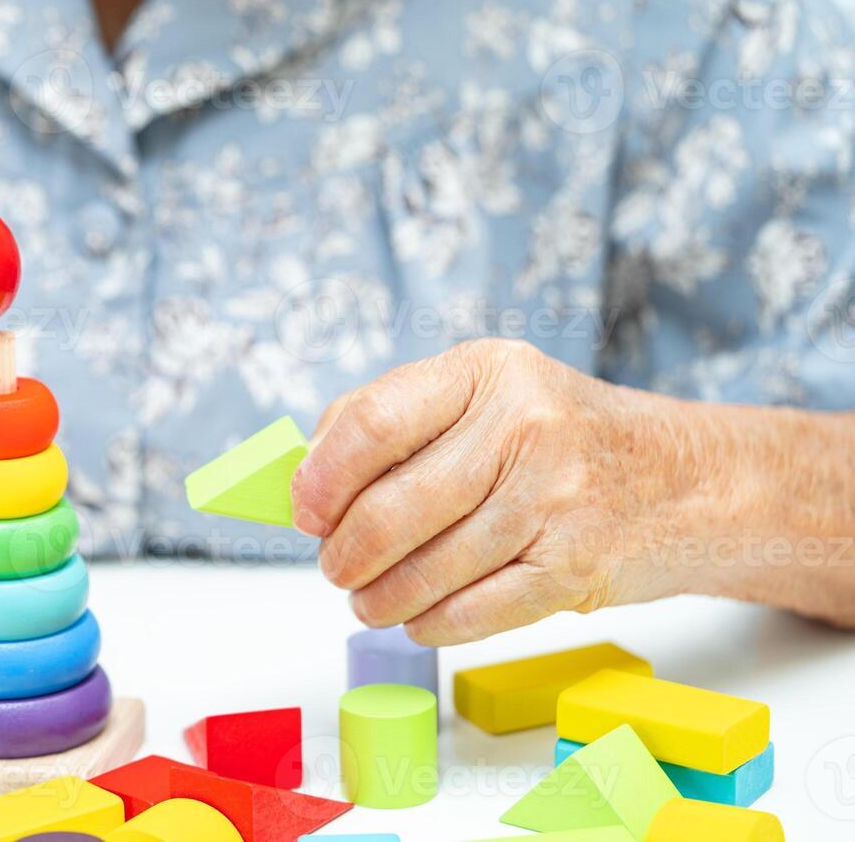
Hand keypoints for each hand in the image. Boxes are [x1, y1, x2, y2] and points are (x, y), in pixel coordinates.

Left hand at [290, 339, 709, 644]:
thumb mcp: (488, 394)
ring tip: (369, 600)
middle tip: (334, 567)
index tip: (305, 511)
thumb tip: (308, 477)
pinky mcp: (577, 566)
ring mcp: (556, 498)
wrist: (690, 480)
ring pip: (429, 571)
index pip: (372, 423)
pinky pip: (475, 612)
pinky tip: (419, 619)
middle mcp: (524, 425)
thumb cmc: (563, 439)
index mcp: (486, 371)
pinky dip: (431, 624)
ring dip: (380, 599)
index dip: (321, 478)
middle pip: (392, 508)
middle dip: (345, 553)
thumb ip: (396, 420)